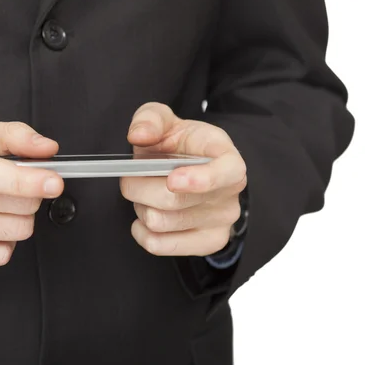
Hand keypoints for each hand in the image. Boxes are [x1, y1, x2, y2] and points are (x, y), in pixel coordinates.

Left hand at [121, 103, 246, 256]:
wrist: (190, 172)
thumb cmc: (180, 146)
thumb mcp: (165, 121)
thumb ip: (150, 119)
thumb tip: (139, 134)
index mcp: (226, 157)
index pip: (227, 172)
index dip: (201, 179)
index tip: (172, 179)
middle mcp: (230, 192)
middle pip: (173, 200)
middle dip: (139, 186)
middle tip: (134, 175)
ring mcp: (222, 221)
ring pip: (160, 222)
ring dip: (140, 206)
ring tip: (147, 193)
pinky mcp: (208, 243)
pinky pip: (159, 245)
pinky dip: (141, 232)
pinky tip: (146, 215)